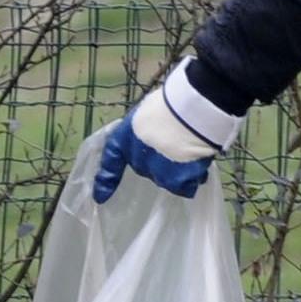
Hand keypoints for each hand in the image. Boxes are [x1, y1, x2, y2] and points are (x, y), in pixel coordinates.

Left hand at [92, 59, 243, 202]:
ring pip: (168, 179)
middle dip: (158, 161)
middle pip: (147, 169)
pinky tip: (199, 161)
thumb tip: (155, 135)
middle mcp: (137, 162)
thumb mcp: (147, 113)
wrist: (188, 114)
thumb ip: (145, 130)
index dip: (105, 181)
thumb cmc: (168, 104)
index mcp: (123, 141)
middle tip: (174, 144)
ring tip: (190, 151)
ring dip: (178, 169)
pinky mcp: (179, 183)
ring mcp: (158, 174)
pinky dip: (192, 177)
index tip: (101, 197)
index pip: (111, 164)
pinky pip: (186, 186)